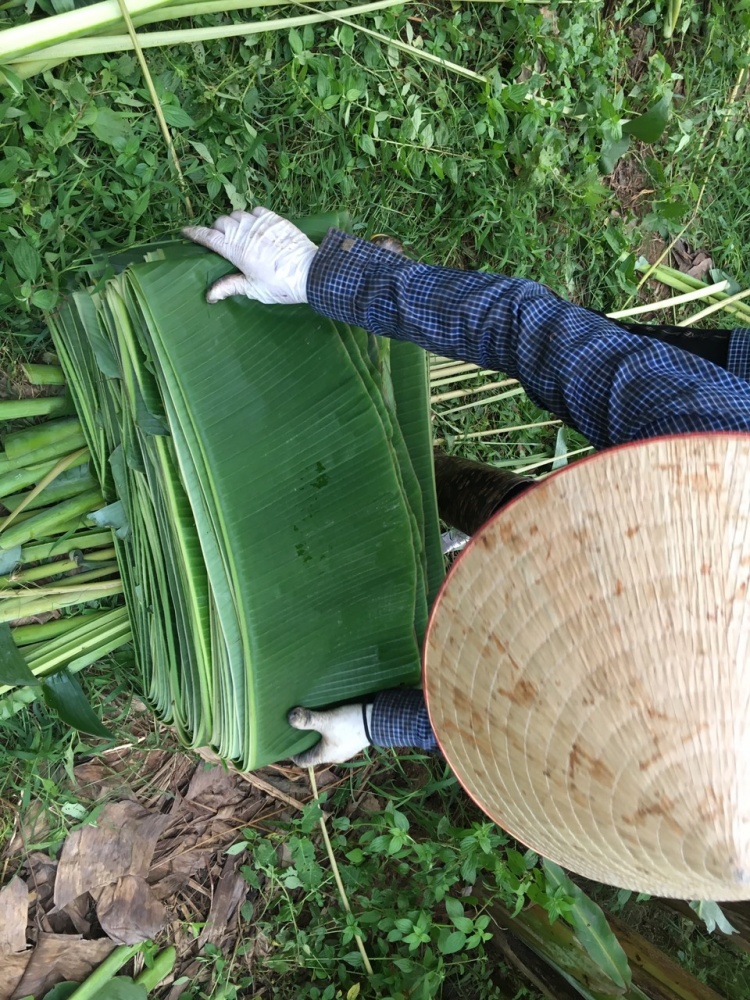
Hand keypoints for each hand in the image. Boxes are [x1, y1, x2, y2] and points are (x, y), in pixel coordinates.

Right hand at [182, 207, 316, 304]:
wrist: (310, 272)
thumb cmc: (280, 285)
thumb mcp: (253, 289)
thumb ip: (230, 287)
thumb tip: (209, 296)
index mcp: (235, 250)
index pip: (208, 237)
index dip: (195, 233)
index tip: (185, 231)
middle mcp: (244, 232)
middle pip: (221, 223)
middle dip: (216, 229)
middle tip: (220, 240)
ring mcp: (260, 223)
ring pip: (237, 214)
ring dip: (233, 222)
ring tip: (237, 232)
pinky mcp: (274, 219)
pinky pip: (256, 210)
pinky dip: (251, 216)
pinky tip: (255, 225)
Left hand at [288, 703, 372, 765]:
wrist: (378, 721)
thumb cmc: (350, 724)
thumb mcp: (327, 720)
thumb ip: (308, 719)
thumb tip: (290, 717)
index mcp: (325, 755)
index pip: (304, 761)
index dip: (294, 754)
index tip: (287, 745)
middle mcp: (335, 756)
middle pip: (315, 753)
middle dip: (306, 744)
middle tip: (298, 731)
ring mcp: (346, 750)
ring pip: (327, 746)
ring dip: (319, 738)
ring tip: (314, 724)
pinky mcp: (354, 741)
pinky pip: (337, 741)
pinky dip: (330, 735)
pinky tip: (331, 723)